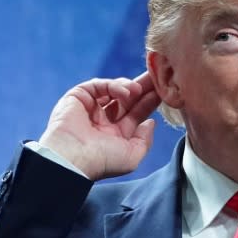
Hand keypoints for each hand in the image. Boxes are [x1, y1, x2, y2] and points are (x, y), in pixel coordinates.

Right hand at [38, 73, 161, 180]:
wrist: (73, 158)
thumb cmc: (102, 162)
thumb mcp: (132, 156)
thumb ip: (145, 140)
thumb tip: (151, 123)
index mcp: (116, 135)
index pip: (137, 113)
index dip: (150, 102)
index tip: (164, 91)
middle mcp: (104, 120)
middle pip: (128, 99)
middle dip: (143, 87)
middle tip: (158, 75)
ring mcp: (91, 108)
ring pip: (114, 89)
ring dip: (130, 86)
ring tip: (138, 89)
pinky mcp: (78, 97)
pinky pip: (99, 85)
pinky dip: (113, 85)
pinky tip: (125, 92)